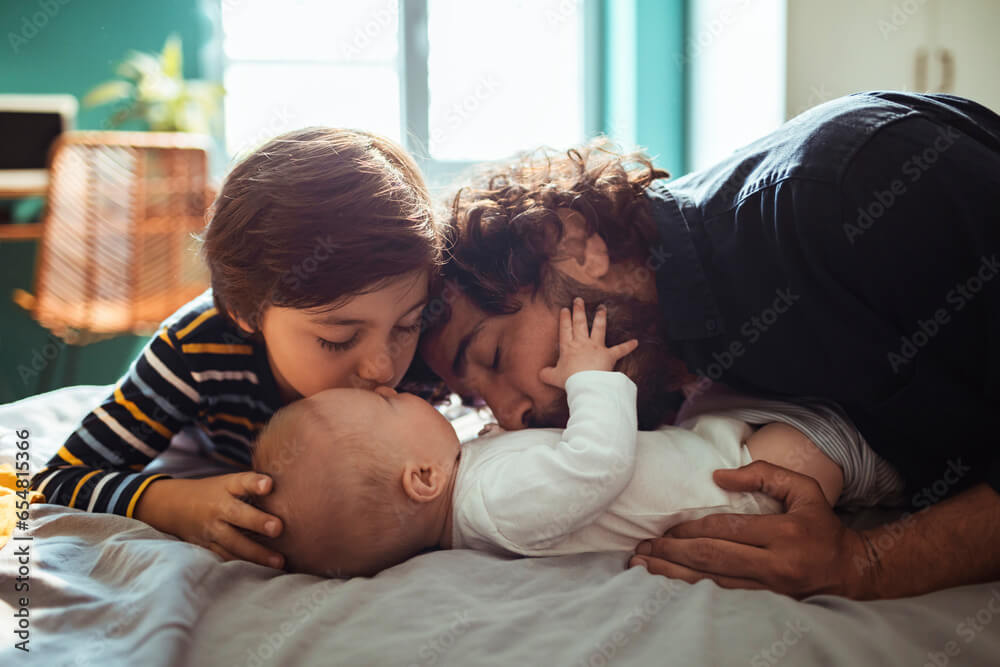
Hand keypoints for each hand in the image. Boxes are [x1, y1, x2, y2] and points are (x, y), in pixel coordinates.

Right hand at [134, 473, 284, 568]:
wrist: (173, 506)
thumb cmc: (214, 492)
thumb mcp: (229, 482)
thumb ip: (254, 485)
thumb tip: (294, 487)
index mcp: (226, 487)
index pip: (241, 481)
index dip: (255, 482)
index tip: (269, 485)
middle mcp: (218, 508)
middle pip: (237, 514)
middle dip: (257, 522)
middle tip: (278, 528)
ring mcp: (212, 529)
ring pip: (234, 543)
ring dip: (257, 554)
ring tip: (279, 562)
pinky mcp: (208, 547)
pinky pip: (227, 557)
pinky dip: (244, 565)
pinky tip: (263, 572)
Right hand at [538, 297, 638, 388]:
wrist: (586, 384)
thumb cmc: (569, 380)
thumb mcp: (553, 377)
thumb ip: (546, 374)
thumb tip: (541, 373)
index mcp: (568, 347)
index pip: (565, 329)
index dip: (565, 318)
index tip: (565, 309)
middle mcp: (582, 343)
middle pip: (580, 323)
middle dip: (579, 310)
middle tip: (579, 300)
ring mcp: (596, 347)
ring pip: (599, 328)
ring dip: (600, 317)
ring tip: (602, 308)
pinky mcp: (609, 355)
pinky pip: (620, 350)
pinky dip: (628, 346)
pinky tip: (636, 342)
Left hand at [628, 461, 876, 598]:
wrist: (850, 571)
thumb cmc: (822, 525)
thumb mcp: (804, 489)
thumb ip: (764, 474)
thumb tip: (720, 476)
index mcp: (784, 533)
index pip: (727, 530)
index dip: (693, 528)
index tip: (668, 527)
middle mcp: (775, 564)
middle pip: (713, 557)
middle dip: (674, 552)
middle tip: (644, 546)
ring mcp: (769, 589)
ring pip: (712, 582)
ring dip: (674, 573)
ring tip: (644, 565)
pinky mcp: (765, 603)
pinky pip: (721, 596)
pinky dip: (691, 590)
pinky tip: (668, 583)